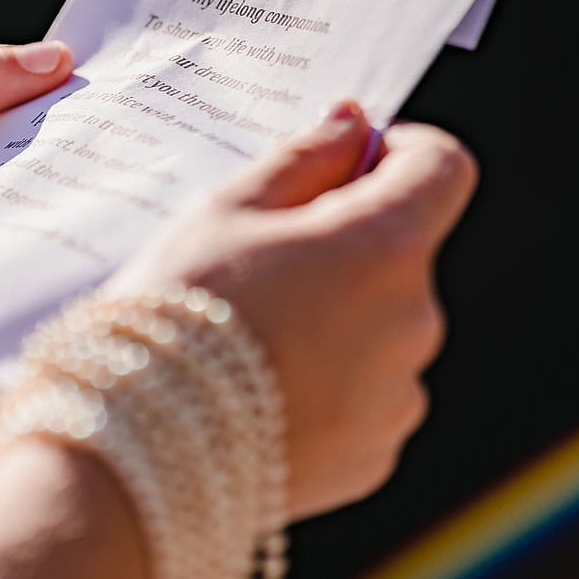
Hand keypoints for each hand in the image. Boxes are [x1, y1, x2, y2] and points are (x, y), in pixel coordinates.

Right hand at [106, 102, 475, 518]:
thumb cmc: (177, 314)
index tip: (345, 169)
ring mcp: (399, 396)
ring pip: (384, 329)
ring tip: (254, 339)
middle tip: (261, 266)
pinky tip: (261, 392)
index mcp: (384, 246)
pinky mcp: (376, 455)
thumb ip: (304, 159)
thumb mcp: (227, 211)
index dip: (396, 155)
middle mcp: (414, 321)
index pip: (441, 168)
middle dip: (347, 248)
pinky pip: (368, 398)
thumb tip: (352, 124)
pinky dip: (329, 386)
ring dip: (339, 320)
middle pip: (402, 255)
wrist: (137, 449)